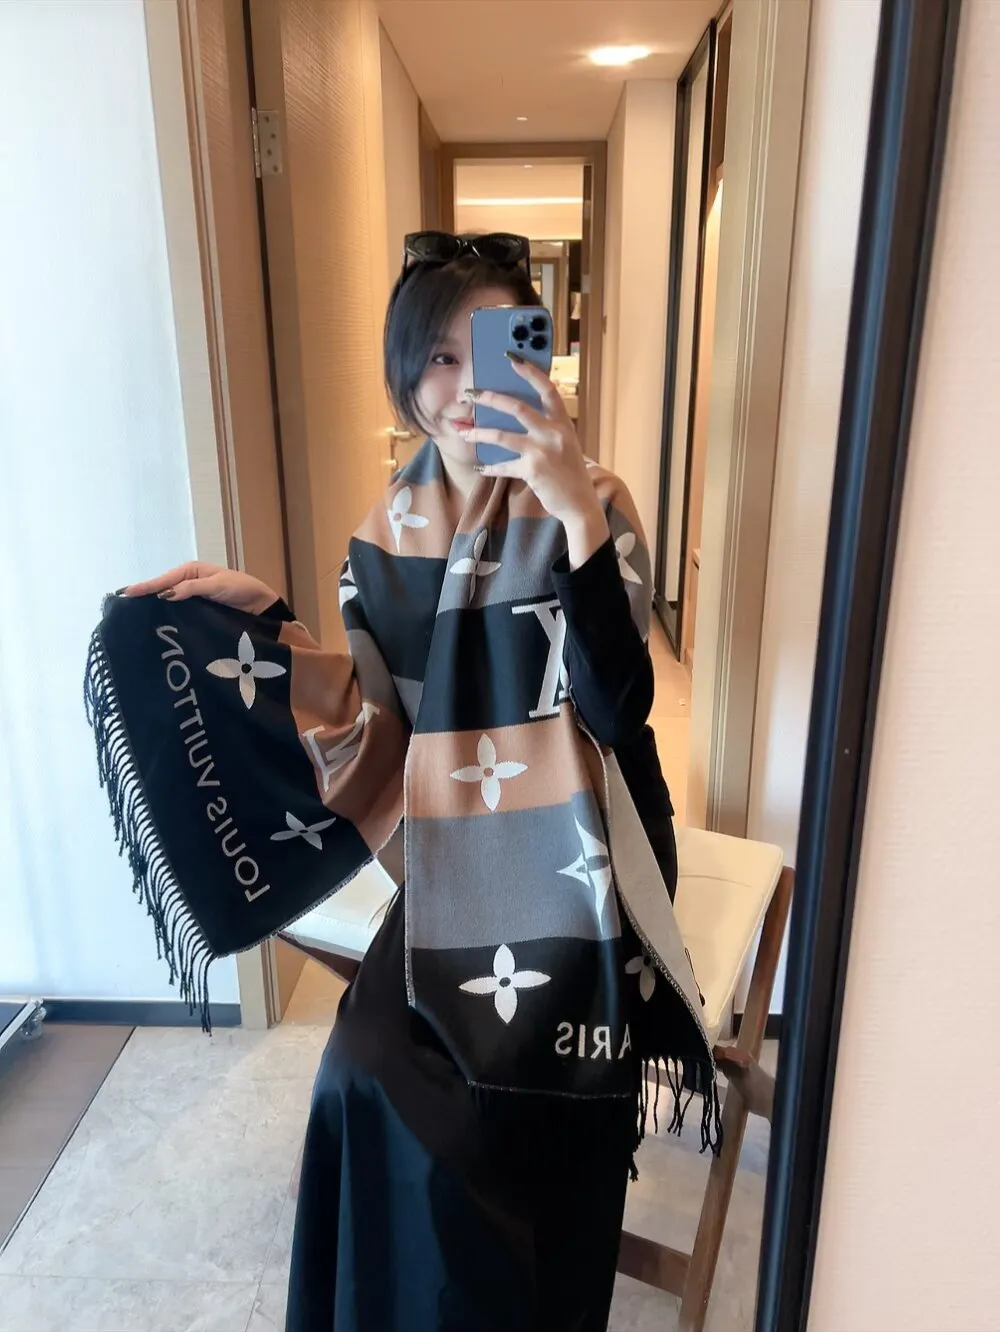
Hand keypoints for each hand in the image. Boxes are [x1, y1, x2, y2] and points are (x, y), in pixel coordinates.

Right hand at [121, 562, 279, 614]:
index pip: (164, 579)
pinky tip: (155, 623)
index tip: (125, 594)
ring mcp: (192, 598)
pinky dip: (166, 615)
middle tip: (120, 605)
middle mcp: (188, 583)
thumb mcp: (218, 586)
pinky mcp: (198, 612)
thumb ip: (192, 589)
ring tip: (131, 616)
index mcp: (192, 571)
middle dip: (144, 596)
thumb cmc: (242, 590)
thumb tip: (165, 594)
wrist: (261, 605)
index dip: (145, 587)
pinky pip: (178, 612)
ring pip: (167, 602)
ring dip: (152, 607)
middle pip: (161, 589)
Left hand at [464, 357, 608, 567]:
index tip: (512, 358)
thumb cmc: (571, 475)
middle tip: (471, 394)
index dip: (530, 372)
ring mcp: (542, 451)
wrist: (580, 504)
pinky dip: (489, 468)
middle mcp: (554, 433)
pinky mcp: (532, 470)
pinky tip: (479, 468)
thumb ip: (549, 429)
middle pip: (517, 407)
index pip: (547, 390)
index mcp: (563, 424)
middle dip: (490, 398)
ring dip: (479, 433)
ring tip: (463, 432)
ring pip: (502, 435)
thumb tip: (520, 415)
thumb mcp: (566, 445)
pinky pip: (503, 466)